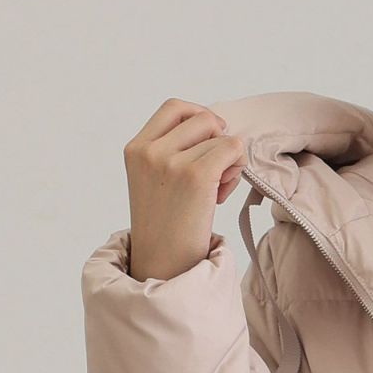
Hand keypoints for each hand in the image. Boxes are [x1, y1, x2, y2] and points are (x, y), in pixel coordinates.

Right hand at [123, 98, 245, 281]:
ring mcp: (171, 162)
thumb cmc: (166, 226)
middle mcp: (149, 151)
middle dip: (217, 140)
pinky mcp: (196, 176)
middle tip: (214, 172)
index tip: (209, 141)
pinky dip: (237, 168)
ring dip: (229, 160)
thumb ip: (173, 151)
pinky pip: (233, 148)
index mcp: (136, 148)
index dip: (200, 118)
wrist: (163, 264)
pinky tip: (222, 194)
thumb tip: (217, 127)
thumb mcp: (155, 181)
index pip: (174, 108)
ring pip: (221, 135)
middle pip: (202, 117)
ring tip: (216, 190)